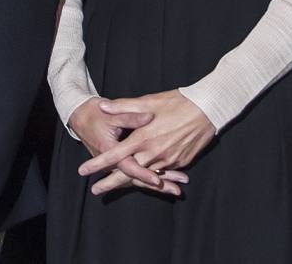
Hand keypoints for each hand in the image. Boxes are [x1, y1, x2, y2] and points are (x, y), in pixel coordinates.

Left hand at [76, 90, 212, 197]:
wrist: (208, 109)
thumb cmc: (177, 102)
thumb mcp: (148, 101)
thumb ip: (123, 106)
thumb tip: (103, 106)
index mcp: (143, 138)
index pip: (115, 155)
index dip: (98, 164)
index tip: (83, 170)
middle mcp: (154, 153)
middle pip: (128, 173)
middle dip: (111, 183)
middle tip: (96, 191)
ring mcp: (168, 160)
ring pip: (146, 176)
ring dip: (131, 181)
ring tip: (116, 185)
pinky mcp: (180, 162)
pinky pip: (163, 172)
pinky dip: (153, 176)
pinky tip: (147, 178)